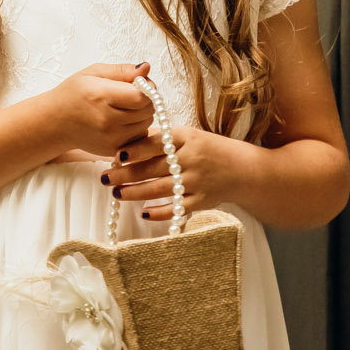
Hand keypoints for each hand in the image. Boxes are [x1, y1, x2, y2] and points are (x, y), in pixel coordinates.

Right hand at [43, 62, 154, 158]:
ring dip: (142, 115)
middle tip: (130, 95)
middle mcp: (107, 120)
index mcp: (102, 96)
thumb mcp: (93, 72)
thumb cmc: (73, 94)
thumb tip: (146, 68)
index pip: (142, 96)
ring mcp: (111, 138)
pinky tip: (121, 121)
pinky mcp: (113, 150)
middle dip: (145, 101)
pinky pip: (139, 138)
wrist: (55, 122)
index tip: (138, 84)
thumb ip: (122, 70)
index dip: (146, 88)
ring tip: (123, 108)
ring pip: (146, 124)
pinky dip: (136, 129)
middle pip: (147, 111)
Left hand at [102, 126, 250, 218]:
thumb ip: (163, 139)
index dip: (134, 150)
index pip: (154, 143)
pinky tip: (143, 213)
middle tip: (106, 178)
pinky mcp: (201, 201)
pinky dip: (159, 213)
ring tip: (117, 193)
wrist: (243, 169)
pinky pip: (176, 209)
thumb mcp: (189, 136)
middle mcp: (191, 159)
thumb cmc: (210, 149)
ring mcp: (196, 182)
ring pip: (159, 189)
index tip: (116, 155)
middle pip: (152, 168)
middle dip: (125, 174)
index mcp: (186, 138)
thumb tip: (130, 144)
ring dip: (135, 193)